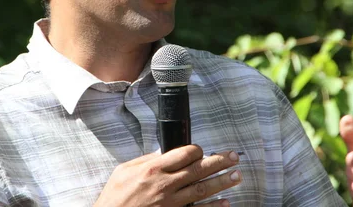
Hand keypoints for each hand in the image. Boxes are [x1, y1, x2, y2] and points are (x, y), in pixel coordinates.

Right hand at [94, 144, 240, 206]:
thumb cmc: (114, 197)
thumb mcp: (123, 171)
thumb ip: (145, 161)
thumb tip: (163, 154)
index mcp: (152, 168)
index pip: (183, 153)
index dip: (197, 150)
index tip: (203, 150)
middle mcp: (164, 184)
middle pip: (198, 169)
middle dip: (219, 161)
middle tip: (235, 156)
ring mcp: (170, 203)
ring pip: (202, 190)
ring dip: (222, 182)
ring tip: (237, 176)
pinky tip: (226, 202)